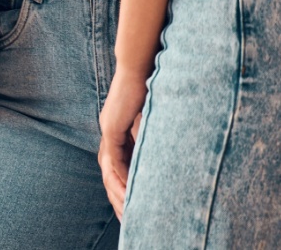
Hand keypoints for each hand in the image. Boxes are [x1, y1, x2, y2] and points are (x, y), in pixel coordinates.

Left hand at [98, 66, 149, 216]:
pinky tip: (128, 191)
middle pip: (109, 170)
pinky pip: (113, 158)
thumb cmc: (150, 85)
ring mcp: (108, 129)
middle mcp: (109, 130)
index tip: (135, 202)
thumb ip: (156, 132)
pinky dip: (119, 175)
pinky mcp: (111, 127)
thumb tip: (172, 146)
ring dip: (117, 190)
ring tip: (128, 210)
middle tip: (127, 216)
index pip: (119, 162)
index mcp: (118, 128)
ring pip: (108, 168)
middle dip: (117, 194)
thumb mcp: (155, 117)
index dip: (126, 182)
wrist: (140, 65)